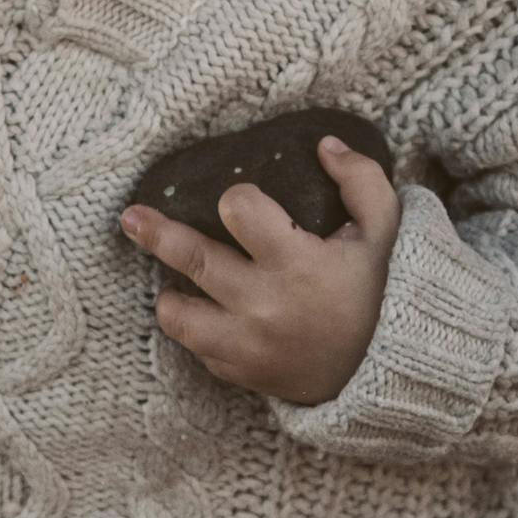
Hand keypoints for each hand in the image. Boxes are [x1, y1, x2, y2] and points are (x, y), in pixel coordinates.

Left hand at [121, 139, 400, 408]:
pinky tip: (207, 317)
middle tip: (131, 217)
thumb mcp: (384, 231)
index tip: (240, 202)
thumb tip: (324, 144)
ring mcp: (249, 345)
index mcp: (297, 262)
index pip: (239, 211)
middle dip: (156, 233)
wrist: (386, 372)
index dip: (237, 199)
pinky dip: (200, 333)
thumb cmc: (380, 293)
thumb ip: (361, 181)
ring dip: (169, 296)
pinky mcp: (243, 373)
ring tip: (168, 284)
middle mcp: (265, 304)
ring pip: (180, 317)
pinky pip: (200, 352)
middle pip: (193, 259)